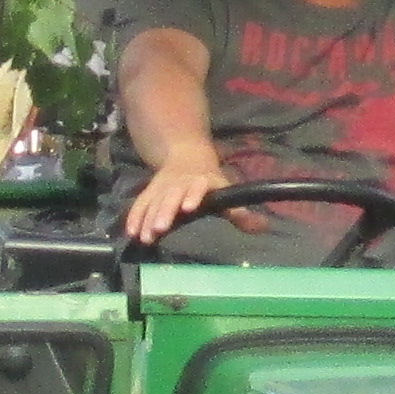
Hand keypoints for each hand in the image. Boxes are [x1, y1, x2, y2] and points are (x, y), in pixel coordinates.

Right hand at [122, 147, 254, 244]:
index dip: (194, 195)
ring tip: (146, 237)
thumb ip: (239, 212)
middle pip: (171, 196)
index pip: (198, 187)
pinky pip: (140, 204)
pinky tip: (131, 232)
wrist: (186, 156)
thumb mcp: (225, 191)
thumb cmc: (209, 181)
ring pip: (154, 201)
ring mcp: (163, 187)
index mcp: (202, 181)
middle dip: (165, 211)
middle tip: (161, 228)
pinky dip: (135, 217)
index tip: (189, 208)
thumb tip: (263, 226)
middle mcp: (180, 183)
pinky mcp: (150, 192)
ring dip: (148, 219)